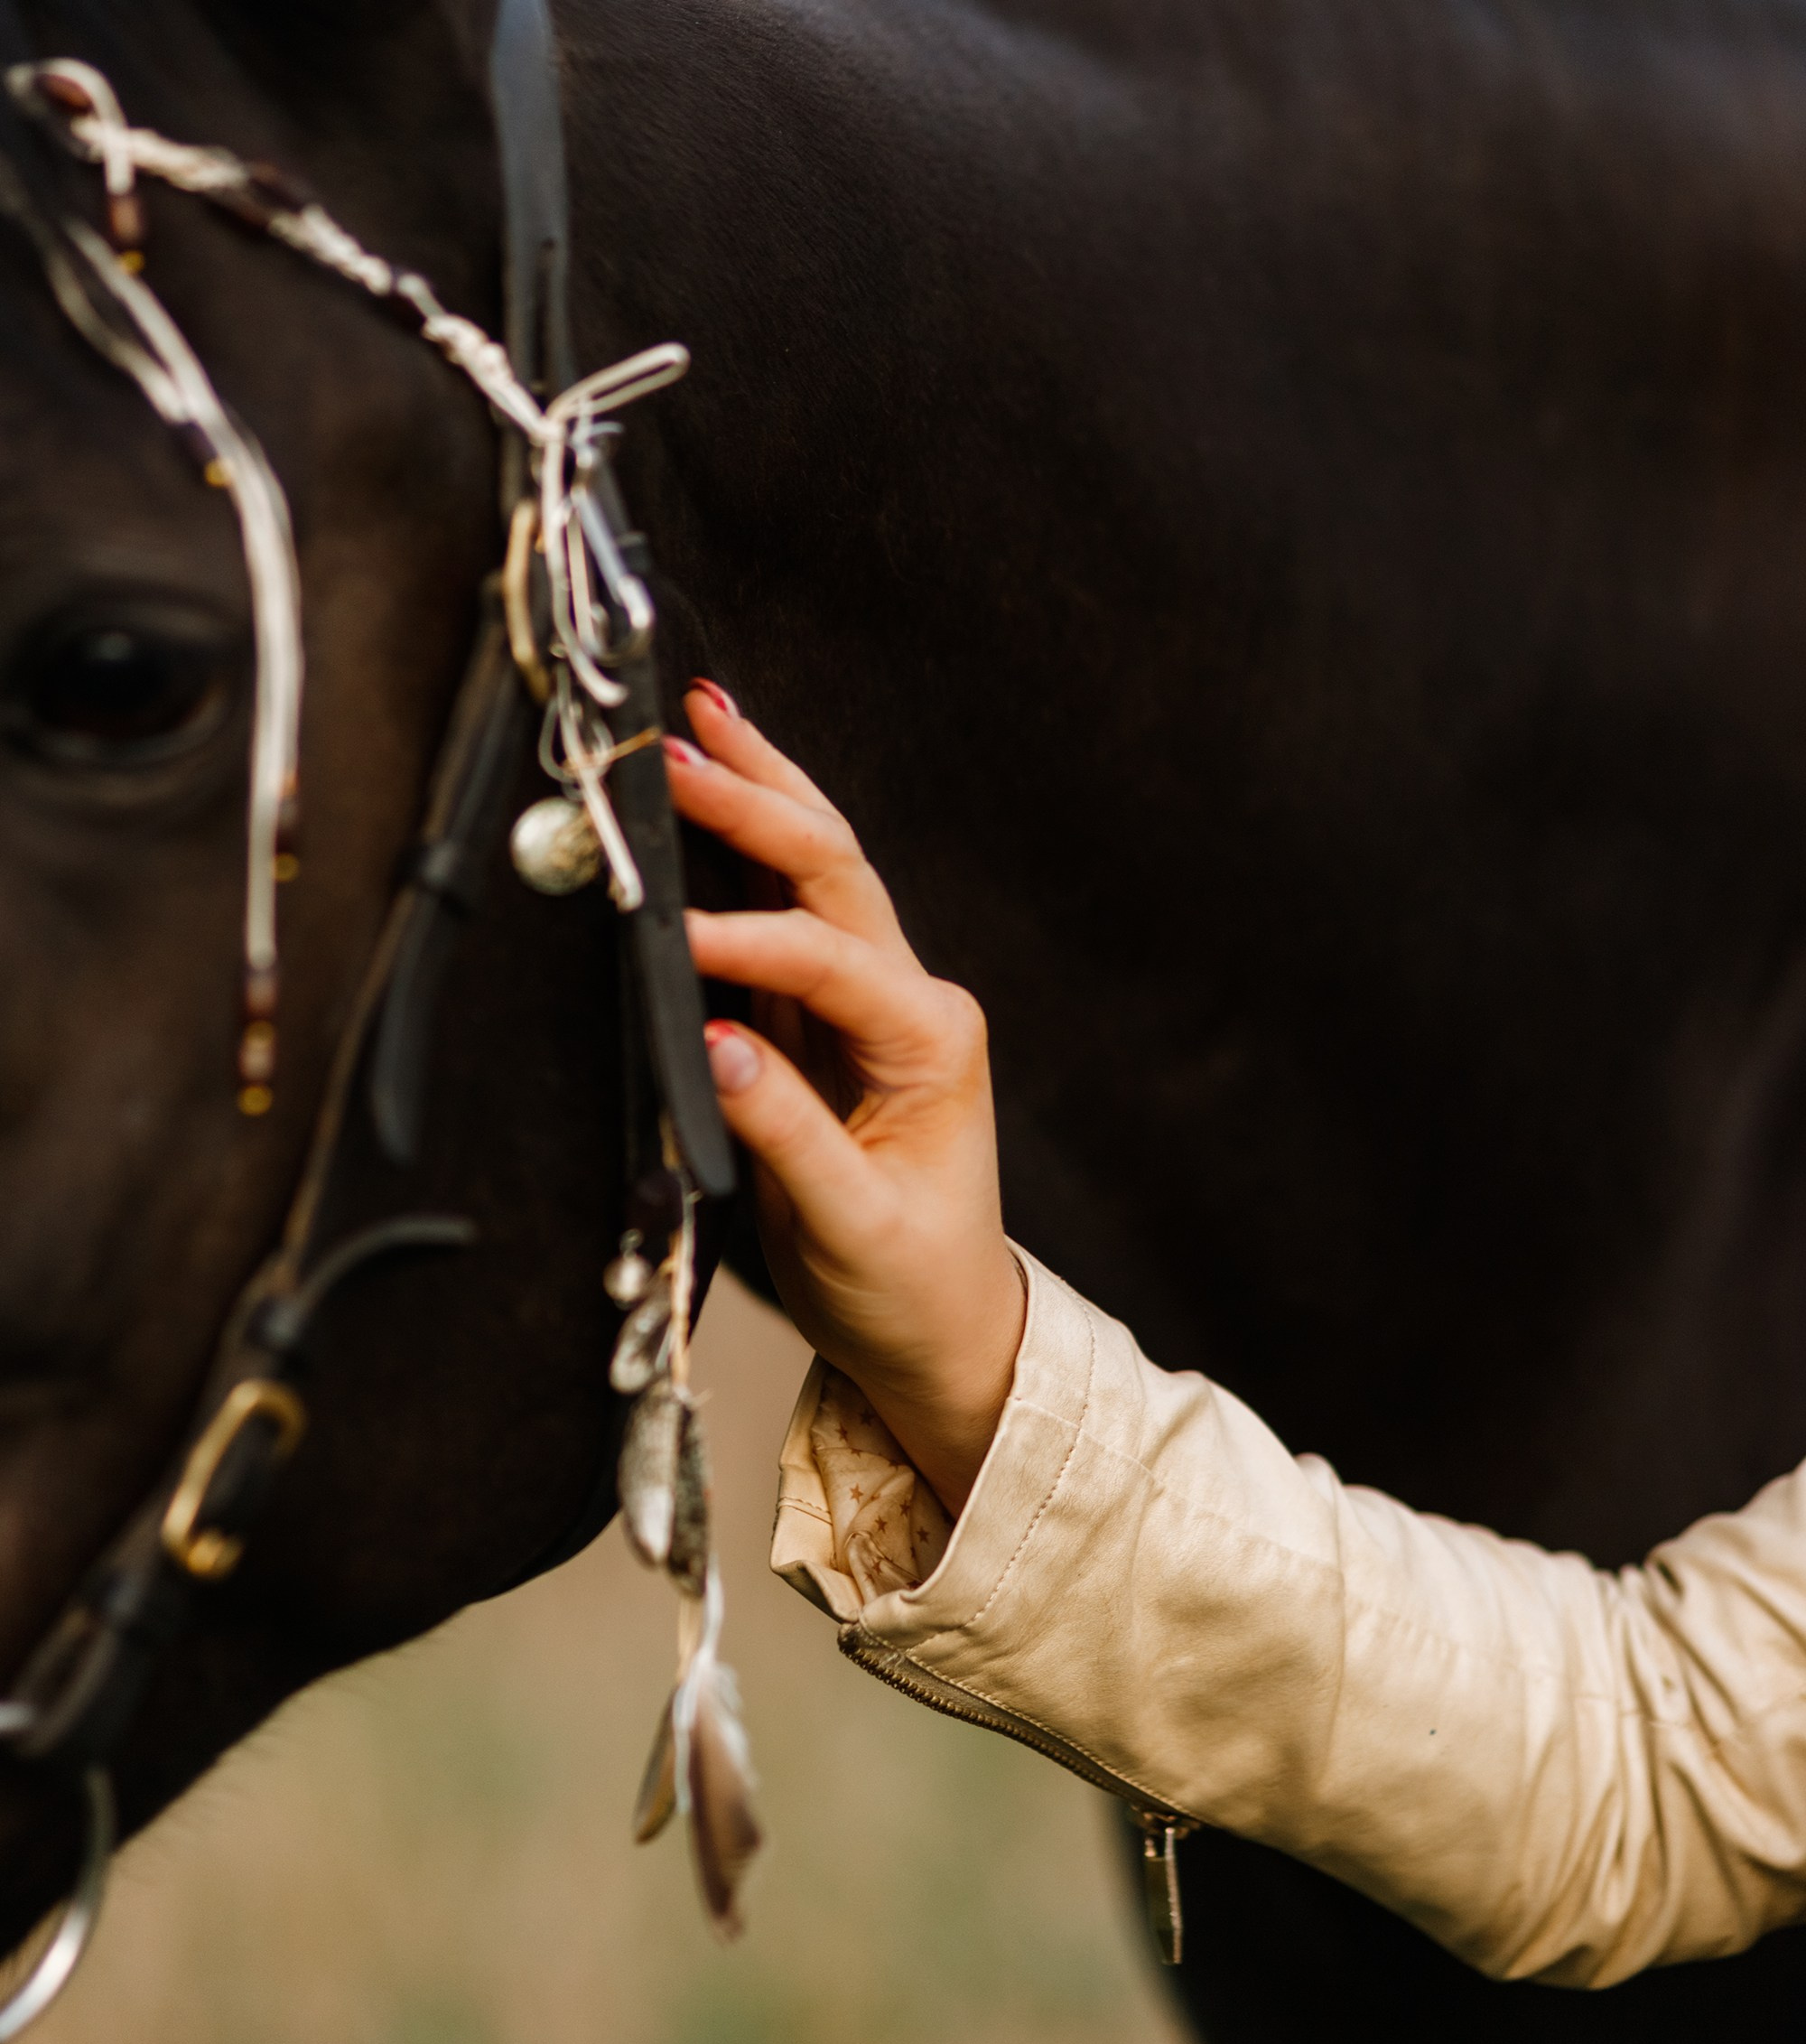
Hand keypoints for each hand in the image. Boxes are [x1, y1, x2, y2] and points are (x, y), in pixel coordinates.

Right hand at [667, 685, 1024, 1514]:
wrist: (944, 1328)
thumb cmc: (910, 1284)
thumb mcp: (852, 1229)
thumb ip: (787, 1136)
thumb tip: (716, 1051)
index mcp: (932, 1043)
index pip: (830, 962)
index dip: (749, 946)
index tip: (672, 945)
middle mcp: (911, 1001)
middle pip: (832, 871)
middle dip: (759, 801)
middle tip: (684, 747)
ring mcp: (871, 999)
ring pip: (816, 868)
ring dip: (761, 791)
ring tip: (707, 715)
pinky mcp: (827, 1015)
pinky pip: (786, 909)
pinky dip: (747, 846)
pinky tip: (718, 792)